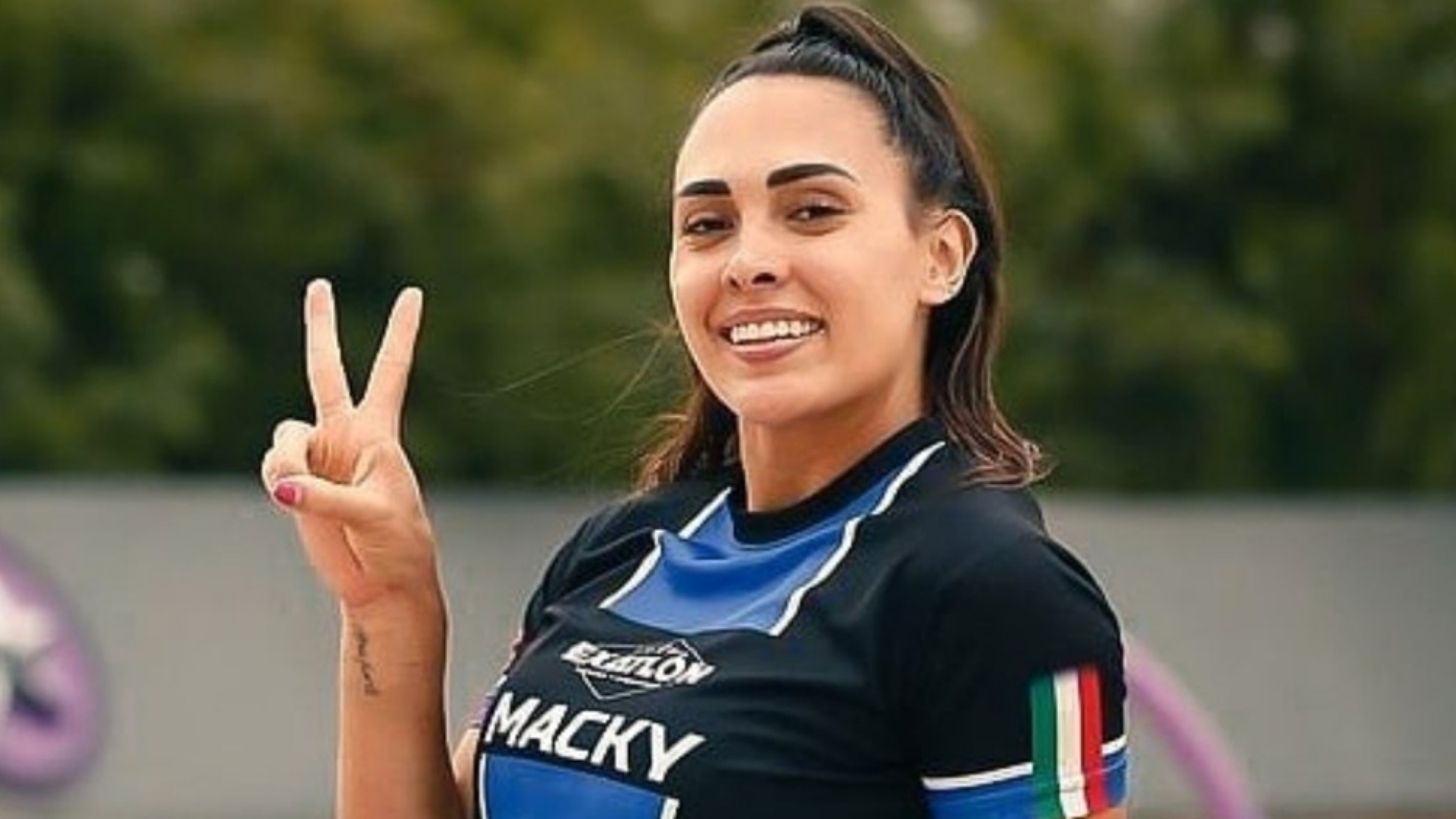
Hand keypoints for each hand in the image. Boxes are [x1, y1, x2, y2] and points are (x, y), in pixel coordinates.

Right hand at [260, 279, 436, 612]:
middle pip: (327, 370)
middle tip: (319, 284)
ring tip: (304, 492)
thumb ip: (324, 495)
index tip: (414, 293)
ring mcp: (318, 455)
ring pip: (284, 433)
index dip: (401, 331)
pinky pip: (274, 465)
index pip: (391, 368)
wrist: (380, 583)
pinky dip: (279, 478)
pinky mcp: (295, 480)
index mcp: (380, 432)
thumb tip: (283, 485)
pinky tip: (295, 499)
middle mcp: (347, 434)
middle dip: (321, 327)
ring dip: (288, 458)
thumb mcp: (372, 515)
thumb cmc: (397, 544)